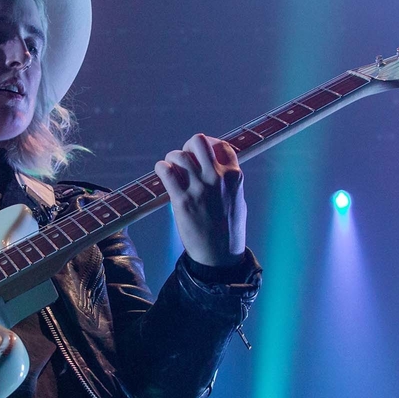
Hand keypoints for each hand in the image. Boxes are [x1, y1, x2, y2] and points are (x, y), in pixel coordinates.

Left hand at [155, 133, 246, 267]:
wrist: (219, 256)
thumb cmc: (229, 228)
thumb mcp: (237, 198)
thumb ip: (227, 180)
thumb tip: (214, 165)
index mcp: (234, 175)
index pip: (220, 145)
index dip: (208, 144)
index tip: (199, 153)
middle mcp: (217, 178)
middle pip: (198, 141)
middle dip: (188, 147)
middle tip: (184, 160)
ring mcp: (199, 188)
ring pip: (179, 155)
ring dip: (171, 159)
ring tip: (171, 170)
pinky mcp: (182, 201)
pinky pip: (166, 171)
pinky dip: (161, 168)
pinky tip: (162, 174)